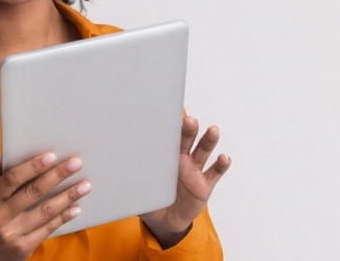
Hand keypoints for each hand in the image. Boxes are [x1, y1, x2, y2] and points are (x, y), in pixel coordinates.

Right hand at [0, 153, 90, 260]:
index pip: (12, 179)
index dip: (32, 166)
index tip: (52, 156)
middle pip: (33, 192)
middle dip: (57, 176)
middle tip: (76, 164)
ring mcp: (11, 234)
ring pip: (45, 211)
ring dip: (68, 196)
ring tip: (85, 186)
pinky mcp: (23, 248)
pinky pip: (48, 228)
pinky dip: (63, 217)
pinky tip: (76, 208)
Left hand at [139, 116, 230, 247]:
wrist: (165, 222)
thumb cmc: (152, 201)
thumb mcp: (140, 191)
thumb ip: (133, 182)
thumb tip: (115, 176)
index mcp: (165, 158)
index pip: (168, 138)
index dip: (170, 128)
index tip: (169, 118)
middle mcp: (182, 160)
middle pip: (188, 139)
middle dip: (189, 129)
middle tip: (190, 121)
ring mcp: (195, 171)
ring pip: (203, 151)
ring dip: (209, 140)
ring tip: (213, 131)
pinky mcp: (205, 185)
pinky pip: (215, 172)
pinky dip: (221, 164)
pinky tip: (223, 158)